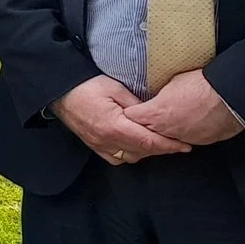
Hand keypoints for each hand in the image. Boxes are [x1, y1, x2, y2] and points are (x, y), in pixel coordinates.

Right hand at [53, 74, 192, 166]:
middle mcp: (107, 141)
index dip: (169, 145)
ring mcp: (99, 145)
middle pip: (142, 151)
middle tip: (178, 143)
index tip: (185, 145)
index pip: (149, 141)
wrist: (59, 91)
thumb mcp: (115, 88)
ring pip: (131, 157)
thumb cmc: (86, 85)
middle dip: (162, 149)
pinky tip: (136, 145)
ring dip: (147, 151)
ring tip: (159, 142)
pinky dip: (130, 154)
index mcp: (114, 126)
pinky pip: (117, 157)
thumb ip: (136, 104)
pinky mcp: (94, 145)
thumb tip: (154, 114)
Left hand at [127, 70, 244, 146]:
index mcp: (155, 113)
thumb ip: (158, 94)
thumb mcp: (172, 82)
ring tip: (169, 120)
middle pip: (144, 132)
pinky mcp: (198, 142)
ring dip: (163, 132)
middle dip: (142, 126)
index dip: (130, 112)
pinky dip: (182, 134)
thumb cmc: (202, 85)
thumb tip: (154, 96)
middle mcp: (165, 130)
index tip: (130, 109)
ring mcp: (181, 138)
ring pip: (164, 139)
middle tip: (146, 117)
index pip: (130, 117)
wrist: (229, 97)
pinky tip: (186, 124)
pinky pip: (184, 140)